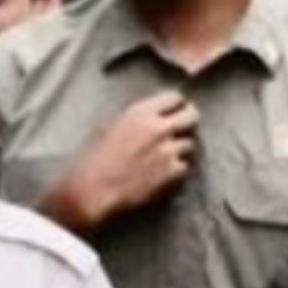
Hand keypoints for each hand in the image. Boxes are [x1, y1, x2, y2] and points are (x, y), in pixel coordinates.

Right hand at [54, 92, 198, 229]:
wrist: (94, 189)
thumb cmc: (96, 158)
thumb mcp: (113, 125)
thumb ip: (140, 117)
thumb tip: (160, 115)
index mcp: (141, 112)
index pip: (175, 98)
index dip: (178, 105)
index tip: (178, 111)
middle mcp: (158, 128)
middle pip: (192, 117)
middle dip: (189, 123)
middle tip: (184, 130)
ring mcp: (168, 151)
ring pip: (191, 144)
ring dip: (182, 150)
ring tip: (166, 158)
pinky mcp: (173, 173)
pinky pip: (186, 166)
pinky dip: (178, 170)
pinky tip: (164, 174)